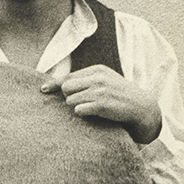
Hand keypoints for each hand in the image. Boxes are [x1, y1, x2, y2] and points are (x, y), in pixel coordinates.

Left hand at [45, 65, 161, 143]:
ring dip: (76, 107)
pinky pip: (78, 110)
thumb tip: (55, 84)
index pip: (68, 77)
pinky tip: (93, 113)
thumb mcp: (104, 81)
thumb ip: (84, 81)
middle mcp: (97, 78)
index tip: (42, 89)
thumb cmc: (118, 95)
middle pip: (66, 88)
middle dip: (68, 97)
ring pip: (70, 100)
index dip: (54, 85)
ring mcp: (100, 90)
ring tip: (90, 108)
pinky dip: (82, 113)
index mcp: (97, 69)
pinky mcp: (101, 104)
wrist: (141, 107)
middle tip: (81, 102)